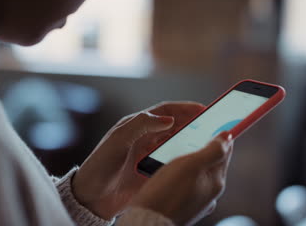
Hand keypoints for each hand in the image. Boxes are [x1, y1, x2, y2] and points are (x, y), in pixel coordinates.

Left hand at [72, 102, 205, 219]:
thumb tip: (168, 119)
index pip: (165, 111)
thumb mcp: (118, 141)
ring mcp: (149, 155)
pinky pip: (173, 162)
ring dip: (193, 141)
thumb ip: (141, 126)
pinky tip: (196, 163)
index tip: (204, 109)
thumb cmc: (100, 166)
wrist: (90, 197)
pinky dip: (185, 160)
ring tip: (210, 142)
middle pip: (175, 126)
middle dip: (194, 123)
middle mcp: (145, 137)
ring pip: (177, 143)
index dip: (185, 108)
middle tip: (214, 125)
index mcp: (136, 125)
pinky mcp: (152, 171)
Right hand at [130, 133, 233, 224]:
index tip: (213, 121)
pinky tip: (169, 172)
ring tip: (177, 150)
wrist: (148, 221)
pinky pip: (187, 185)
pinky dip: (182, 174)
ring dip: (191, 161)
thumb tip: (228, 136)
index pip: (225, 150)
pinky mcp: (184, 206)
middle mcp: (210, 193)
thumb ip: (212, 150)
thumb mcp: (191, 165)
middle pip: (212, 162)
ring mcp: (198, 201)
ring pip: (199, 174)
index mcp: (216, 180)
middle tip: (192, 133)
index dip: (219, 134)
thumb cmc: (166, 192)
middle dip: (204, 147)